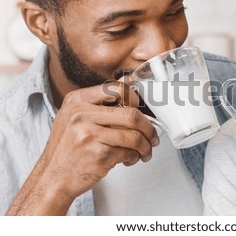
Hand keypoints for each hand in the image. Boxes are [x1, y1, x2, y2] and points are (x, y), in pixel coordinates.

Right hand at [7, 82, 157, 214]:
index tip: (141, 111)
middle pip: (131, 114)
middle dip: (148, 128)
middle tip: (152, 137)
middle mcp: (81, 114)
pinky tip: (128, 159)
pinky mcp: (98, 154)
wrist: (52, 178)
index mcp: (77, 100)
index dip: (135, 100)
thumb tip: (130, 87)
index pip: (117, 89)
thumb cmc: (68, 148)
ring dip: (145, 146)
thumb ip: (100, 104)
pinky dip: (134, 157)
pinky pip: (128, 152)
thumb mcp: (75, 117)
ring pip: (134, 136)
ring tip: (144, 151)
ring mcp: (89, 134)